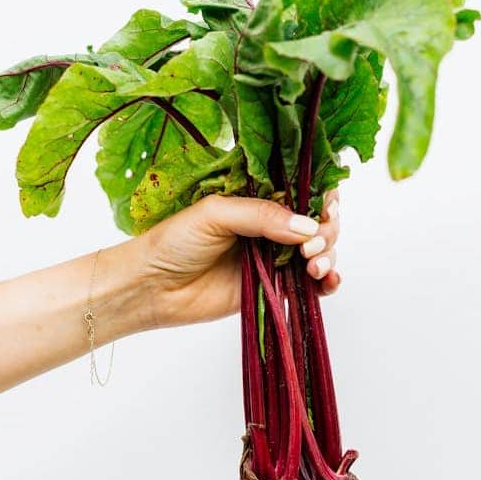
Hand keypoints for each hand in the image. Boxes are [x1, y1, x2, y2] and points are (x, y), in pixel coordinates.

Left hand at [130, 191, 341, 327]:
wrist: (152, 287)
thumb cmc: (174, 241)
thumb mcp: (215, 214)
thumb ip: (261, 215)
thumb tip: (308, 227)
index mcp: (259, 199)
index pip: (303, 191)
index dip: (322, 197)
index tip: (328, 209)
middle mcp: (272, 226)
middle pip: (319, 222)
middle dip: (326, 231)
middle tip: (310, 247)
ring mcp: (275, 257)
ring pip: (320, 252)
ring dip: (328, 256)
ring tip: (313, 265)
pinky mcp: (274, 288)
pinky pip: (310, 285)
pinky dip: (326, 283)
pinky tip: (327, 282)